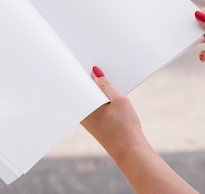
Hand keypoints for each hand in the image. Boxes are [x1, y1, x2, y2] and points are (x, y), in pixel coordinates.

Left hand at [81, 66, 198, 192]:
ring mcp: (86, 117)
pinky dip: (97, 94)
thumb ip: (105, 84)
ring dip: (92, 84)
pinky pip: (92, 102)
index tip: (77, 55)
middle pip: (80, 88)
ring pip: (87, 95)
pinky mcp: (93, 121)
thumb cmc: (123, 126)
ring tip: (99, 70)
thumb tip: (94, 71)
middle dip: (85, 74)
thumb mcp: (118, 99)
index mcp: (83, 105)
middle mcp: (81, 111)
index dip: (77, 68)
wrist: (129, 149)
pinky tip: (105, 86)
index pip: (76, 82)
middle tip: (90, 59)